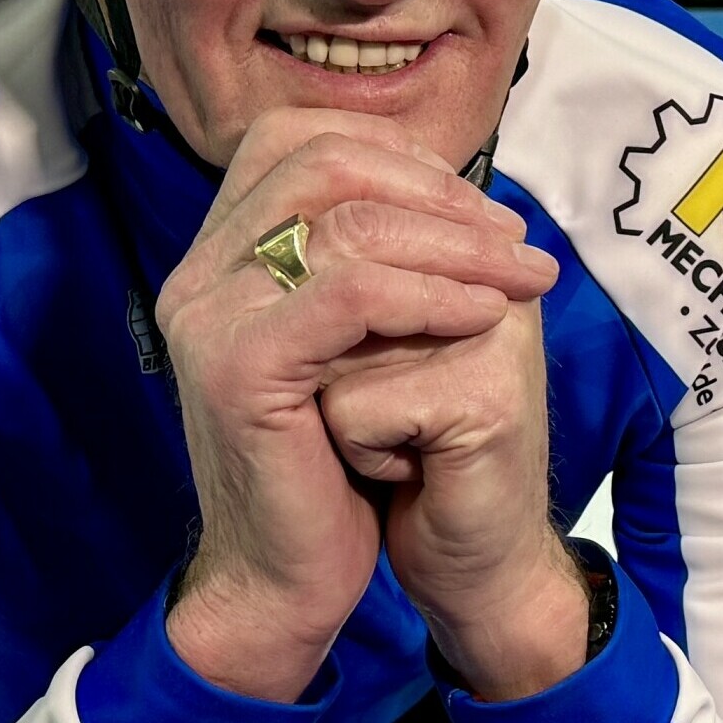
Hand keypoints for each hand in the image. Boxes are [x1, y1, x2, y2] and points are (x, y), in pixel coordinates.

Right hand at [157, 109, 558, 700]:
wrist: (281, 581)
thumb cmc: (329, 467)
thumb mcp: (354, 346)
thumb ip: (372, 265)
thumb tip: (456, 190)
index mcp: (218, 255)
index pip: (301, 142)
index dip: (401, 157)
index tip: (481, 208)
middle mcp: (199, 273)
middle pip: (323, 163)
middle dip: (436, 191)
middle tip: (515, 236)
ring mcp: (209, 316)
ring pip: (344, 222)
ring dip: (454, 241)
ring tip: (524, 274)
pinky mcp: (240, 368)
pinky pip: (349, 294)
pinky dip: (429, 295)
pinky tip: (485, 314)